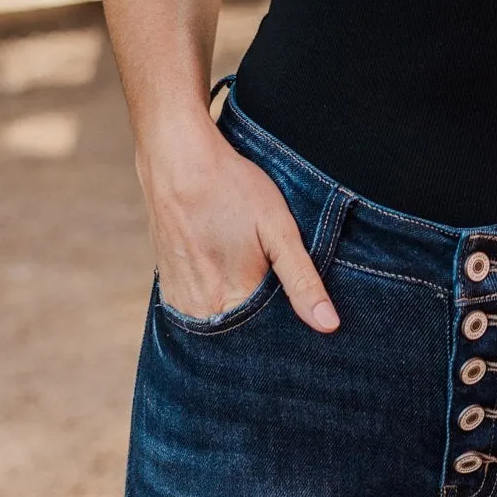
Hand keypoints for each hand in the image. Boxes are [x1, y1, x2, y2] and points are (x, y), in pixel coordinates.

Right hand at [137, 115, 338, 332]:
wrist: (178, 160)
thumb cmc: (232, 189)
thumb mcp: (278, 229)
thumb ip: (303, 280)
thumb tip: (329, 325)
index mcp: (230, 303)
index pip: (268, 336)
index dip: (287, 322)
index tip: (294, 299)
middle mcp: (199, 312)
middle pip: (242, 332)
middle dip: (262, 317)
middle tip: (270, 275)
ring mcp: (178, 301)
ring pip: (220, 320)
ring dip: (238, 306)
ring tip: (245, 267)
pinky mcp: (167, 287)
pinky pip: (199, 308)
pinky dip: (215, 297)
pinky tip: (225, 268)